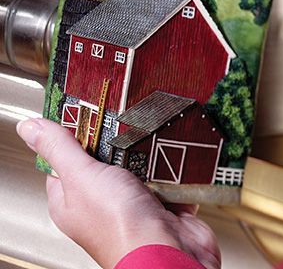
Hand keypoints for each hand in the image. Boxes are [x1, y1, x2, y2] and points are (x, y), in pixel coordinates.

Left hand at [17, 118, 220, 268]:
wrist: (169, 251)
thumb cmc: (121, 227)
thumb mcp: (82, 177)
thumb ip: (59, 149)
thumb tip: (29, 126)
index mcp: (71, 200)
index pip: (63, 159)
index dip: (72, 134)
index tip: (86, 110)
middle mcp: (101, 203)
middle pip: (105, 159)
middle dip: (117, 141)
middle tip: (124, 120)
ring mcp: (134, 204)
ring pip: (141, 166)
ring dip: (149, 153)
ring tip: (152, 137)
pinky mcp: (164, 204)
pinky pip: (168, 176)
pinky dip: (174, 167)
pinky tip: (174, 156)